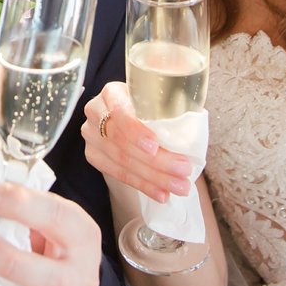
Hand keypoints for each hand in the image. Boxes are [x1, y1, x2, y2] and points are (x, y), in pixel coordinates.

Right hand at [80, 82, 194, 203]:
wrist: (126, 113)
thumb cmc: (147, 104)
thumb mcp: (155, 98)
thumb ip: (168, 108)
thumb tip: (193, 129)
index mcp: (112, 92)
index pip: (119, 111)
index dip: (135, 130)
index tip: (155, 145)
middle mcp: (95, 112)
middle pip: (123, 140)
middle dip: (156, 159)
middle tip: (183, 169)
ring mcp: (91, 135)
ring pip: (121, 160)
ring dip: (153, 177)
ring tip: (179, 186)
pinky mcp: (93, 156)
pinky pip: (118, 175)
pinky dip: (143, 185)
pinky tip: (161, 193)